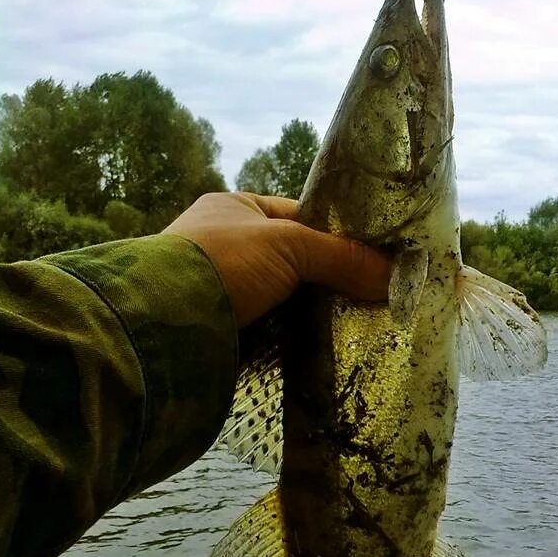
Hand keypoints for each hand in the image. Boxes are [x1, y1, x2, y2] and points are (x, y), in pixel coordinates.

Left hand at [164, 192, 390, 327]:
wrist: (163, 320)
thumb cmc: (223, 262)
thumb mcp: (289, 246)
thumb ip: (341, 256)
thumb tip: (394, 275)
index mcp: (237, 208)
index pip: (300, 217)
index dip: (337, 236)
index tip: (372, 259)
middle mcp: (227, 244)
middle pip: (294, 261)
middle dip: (326, 280)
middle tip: (369, 298)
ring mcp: (221, 287)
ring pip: (282, 298)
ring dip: (309, 314)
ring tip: (353, 327)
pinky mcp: (220, 327)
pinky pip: (267, 329)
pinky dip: (289, 338)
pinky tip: (318, 349)